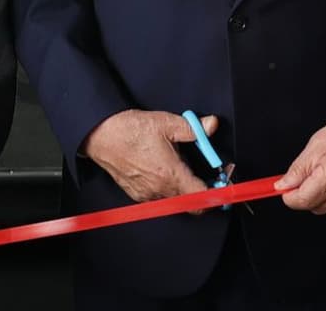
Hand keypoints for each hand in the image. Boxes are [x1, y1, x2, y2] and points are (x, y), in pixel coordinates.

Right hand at [83, 109, 219, 204]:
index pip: (202, 198)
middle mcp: (160, 189)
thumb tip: (212, 125)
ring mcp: (147, 194)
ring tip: (183, 168)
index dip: (216, 192)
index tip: (223, 184)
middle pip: (191, 202)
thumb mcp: (167, 123)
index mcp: (171, 174)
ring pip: (176, 200)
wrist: (102, 135)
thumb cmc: (131, 130)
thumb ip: (194, 128)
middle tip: (209, 174)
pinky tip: (165, 171)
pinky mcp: (137, 195)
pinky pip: (160, 198)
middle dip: (203, 189)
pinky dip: (168, 189)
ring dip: (184, 188)